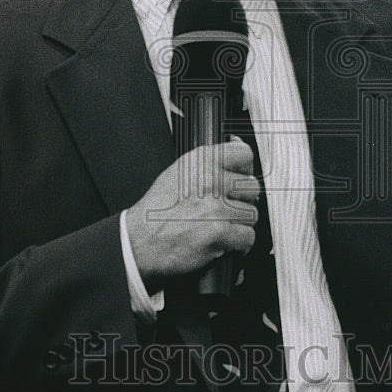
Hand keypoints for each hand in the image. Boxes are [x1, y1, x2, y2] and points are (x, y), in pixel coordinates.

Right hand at [125, 141, 259, 289]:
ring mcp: (217, 207)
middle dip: (242, 201)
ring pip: (251, 214)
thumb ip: (207, 163)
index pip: (244, 154)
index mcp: (200, 162)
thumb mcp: (177, 173)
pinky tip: (223, 243)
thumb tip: (236, 147)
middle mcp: (210, 180)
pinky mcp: (220, 232)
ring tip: (219, 227)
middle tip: (226, 210)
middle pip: (252, 187)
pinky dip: (239, 245)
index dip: (244, 170)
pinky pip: (248, 237)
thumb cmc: (156, 212)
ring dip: (239, 224)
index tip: (239, 178)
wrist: (139, 243)